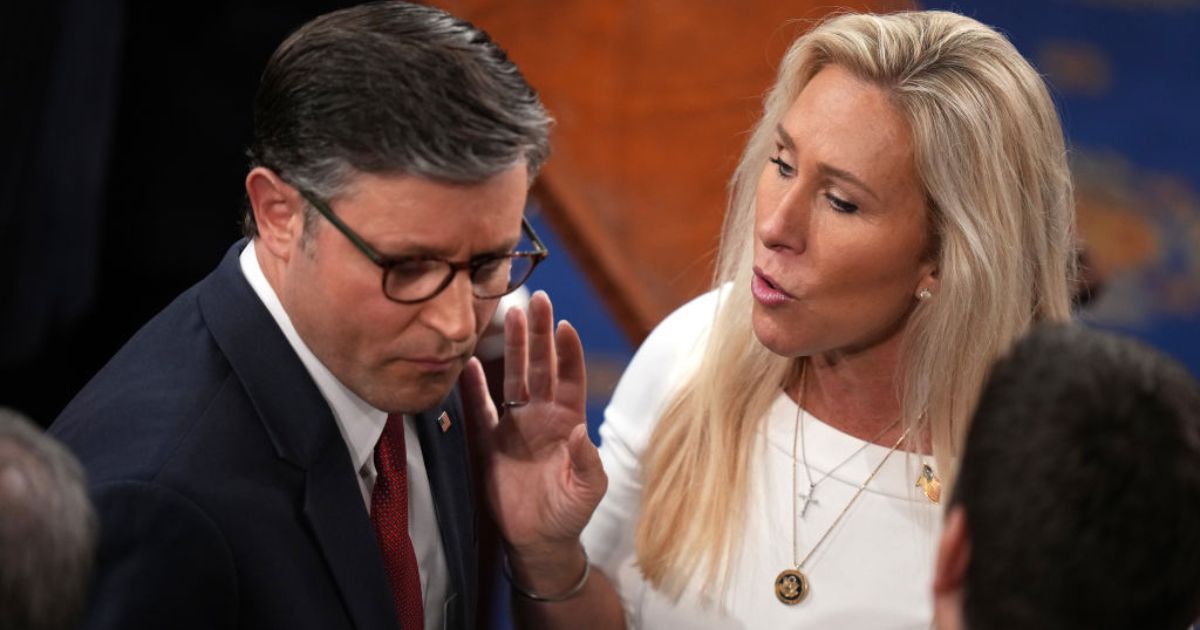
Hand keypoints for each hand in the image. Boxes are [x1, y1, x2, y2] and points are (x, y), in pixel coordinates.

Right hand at [460, 291, 606, 555]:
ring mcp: (515, 425)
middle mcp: (542, 416)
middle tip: (535, 299)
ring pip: (512, 377)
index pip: (570, 377)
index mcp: (569, 421)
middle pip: (541, 365)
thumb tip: (581, 430)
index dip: (568, 351)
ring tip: (507, 313)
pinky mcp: (489, 442)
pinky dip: (472, 387)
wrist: (538, 541)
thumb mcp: (587, 490)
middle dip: (539, 333)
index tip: (564, 324)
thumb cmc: (570, 513)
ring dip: (512, 347)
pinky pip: (479, 409)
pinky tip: (467, 363)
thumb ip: (587, 461)